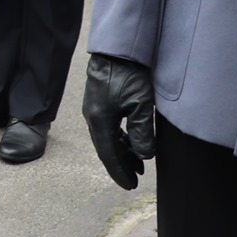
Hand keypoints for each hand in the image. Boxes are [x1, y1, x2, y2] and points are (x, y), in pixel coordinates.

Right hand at [82, 53, 156, 189]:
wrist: (116, 51)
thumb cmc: (129, 74)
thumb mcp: (141, 104)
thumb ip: (142, 132)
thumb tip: (144, 155)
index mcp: (100, 121)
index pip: (109, 154)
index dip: (120, 172)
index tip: (131, 185)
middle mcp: (93, 118)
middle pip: (106, 149)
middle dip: (120, 165)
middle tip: (135, 180)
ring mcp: (94, 111)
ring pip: (107, 140)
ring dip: (121, 153)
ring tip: (138, 164)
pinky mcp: (99, 104)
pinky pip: (107, 129)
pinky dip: (119, 140)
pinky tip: (130, 143)